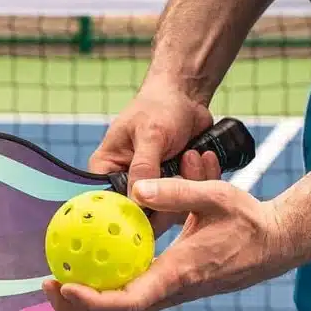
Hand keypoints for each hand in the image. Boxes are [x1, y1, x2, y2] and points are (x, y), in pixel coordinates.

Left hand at [42, 178, 288, 310]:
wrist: (273, 245)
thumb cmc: (247, 220)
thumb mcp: (215, 195)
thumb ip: (176, 190)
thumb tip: (135, 187)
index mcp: (177, 275)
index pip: (127, 301)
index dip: (91, 301)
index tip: (63, 285)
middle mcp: (170, 292)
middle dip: (76, 309)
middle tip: (47, 283)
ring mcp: (169, 293)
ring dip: (85, 304)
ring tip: (57, 279)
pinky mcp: (169, 287)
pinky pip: (130, 298)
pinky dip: (104, 291)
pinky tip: (88, 268)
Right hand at [89, 75, 219, 234]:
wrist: (187, 97)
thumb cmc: (160, 106)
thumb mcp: (151, 134)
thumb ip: (143, 167)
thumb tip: (138, 200)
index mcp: (107, 169)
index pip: (111, 205)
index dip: (130, 213)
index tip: (154, 208)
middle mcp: (127, 182)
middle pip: (143, 213)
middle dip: (168, 197)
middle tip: (180, 171)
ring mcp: (153, 186)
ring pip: (169, 209)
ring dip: (187, 185)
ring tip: (192, 155)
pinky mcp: (175, 187)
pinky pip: (188, 199)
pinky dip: (200, 182)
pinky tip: (202, 157)